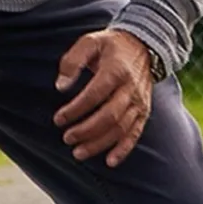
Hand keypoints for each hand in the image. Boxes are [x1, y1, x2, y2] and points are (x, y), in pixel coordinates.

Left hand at [53, 29, 154, 164]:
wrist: (144, 44)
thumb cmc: (110, 45)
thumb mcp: (89, 42)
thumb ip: (72, 61)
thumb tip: (60, 86)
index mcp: (116, 70)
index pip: (94, 95)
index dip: (75, 109)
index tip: (58, 119)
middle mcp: (131, 88)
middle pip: (109, 116)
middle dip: (86, 130)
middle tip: (66, 138)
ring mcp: (140, 102)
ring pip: (121, 129)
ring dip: (99, 144)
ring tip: (78, 153)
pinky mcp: (144, 111)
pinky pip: (136, 133)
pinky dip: (124, 149)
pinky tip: (110, 161)